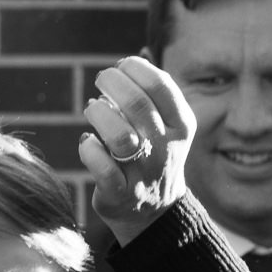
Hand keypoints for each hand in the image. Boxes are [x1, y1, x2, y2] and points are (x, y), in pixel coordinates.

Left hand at [78, 55, 195, 246]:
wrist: (155, 211)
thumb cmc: (152, 154)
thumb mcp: (166, 125)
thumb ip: (153, 95)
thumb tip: (131, 60)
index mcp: (182, 126)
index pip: (161, 86)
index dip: (134, 68)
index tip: (121, 67)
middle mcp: (167, 148)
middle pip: (138, 104)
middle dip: (111, 82)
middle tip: (101, 80)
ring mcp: (145, 172)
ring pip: (120, 136)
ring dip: (99, 115)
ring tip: (93, 110)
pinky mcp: (121, 193)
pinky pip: (101, 167)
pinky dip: (89, 149)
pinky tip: (89, 144)